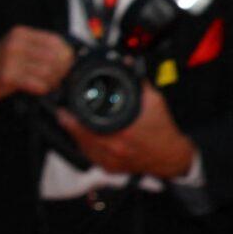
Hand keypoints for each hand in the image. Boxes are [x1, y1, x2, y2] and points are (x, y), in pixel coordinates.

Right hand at [0, 25, 73, 111]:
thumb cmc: (3, 63)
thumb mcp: (18, 47)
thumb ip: (40, 47)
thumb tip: (68, 56)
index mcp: (20, 33)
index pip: (55, 41)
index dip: (65, 55)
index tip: (65, 64)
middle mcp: (15, 44)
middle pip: (54, 57)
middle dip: (61, 70)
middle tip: (58, 77)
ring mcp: (10, 59)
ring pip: (48, 71)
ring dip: (52, 81)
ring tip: (49, 84)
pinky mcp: (7, 76)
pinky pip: (37, 84)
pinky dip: (42, 88)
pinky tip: (39, 88)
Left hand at [55, 86, 196, 179]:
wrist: (170, 156)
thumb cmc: (163, 130)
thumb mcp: (154, 102)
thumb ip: (138, 82)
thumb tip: (128, 65)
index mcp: (121, 132)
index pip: (82, 125)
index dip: (68, 116)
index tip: (62, 109)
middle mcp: (112, 149)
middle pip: (78, 136)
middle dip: (70, 123)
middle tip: (65, 114)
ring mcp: (109, 161)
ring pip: (82, 147)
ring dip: (76, 134)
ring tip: (74, 123)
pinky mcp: (109, 168)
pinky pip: (90, 156)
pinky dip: (86, 145)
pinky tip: (87, 136)